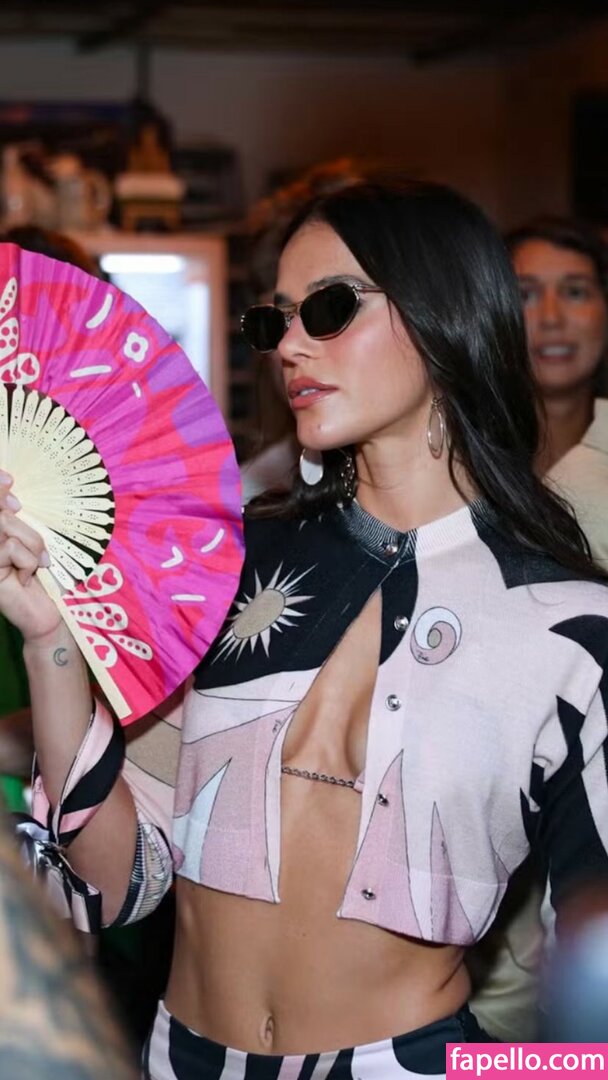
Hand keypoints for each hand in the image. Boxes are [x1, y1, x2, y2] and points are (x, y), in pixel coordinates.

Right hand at [0, 469, 62, 642]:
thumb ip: (16, 516)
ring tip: (35, 566)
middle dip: (25, 528)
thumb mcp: (33, 539)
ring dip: (32, 546)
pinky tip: (25, 579)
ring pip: (6, 526)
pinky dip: (28, 562)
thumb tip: (8, 483)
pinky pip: (11, 548)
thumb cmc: (43, 574)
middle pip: (1, 514)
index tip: (9, 480)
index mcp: (0, 530)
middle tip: (38, 550)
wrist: (48, 611)